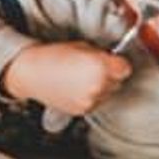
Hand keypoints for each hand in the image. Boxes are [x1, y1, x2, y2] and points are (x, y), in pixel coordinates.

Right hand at [1, 43, 132, 117]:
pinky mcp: (83, 110)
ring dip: (101, 87)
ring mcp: (90, 100)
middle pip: (118, 82)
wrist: (33, 72)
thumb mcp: (83, 47)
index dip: (118, 64)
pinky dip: (90, 96)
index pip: (125, 69)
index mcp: (101, 67)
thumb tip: (113, 61)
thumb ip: (102, 56)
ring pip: (108, 94)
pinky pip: (95, 102)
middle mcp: (98, 86)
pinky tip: (76, 87)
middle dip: (110, 75)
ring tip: (82, 78)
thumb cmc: (54, 56)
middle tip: (93, 68)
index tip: (113, 62)